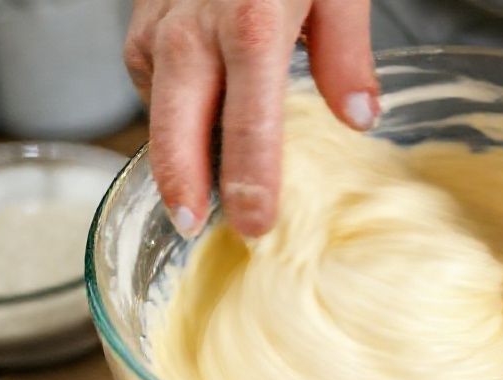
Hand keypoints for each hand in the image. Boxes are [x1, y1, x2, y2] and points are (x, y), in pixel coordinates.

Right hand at [124, 0, 379, 236]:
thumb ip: (346, 54)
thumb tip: (360, 118)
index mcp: (252, 26)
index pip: (249, 123)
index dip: (250, 180)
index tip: (255, 224)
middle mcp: (194, 31)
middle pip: (177, 128)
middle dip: (183, 185)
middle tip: (194, 229)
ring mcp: (160, 28)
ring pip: (158, 111)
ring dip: (173, 157)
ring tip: (195, 199)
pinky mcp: (142, 26)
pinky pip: (150, 83)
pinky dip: (168, 112)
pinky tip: (193, 128)